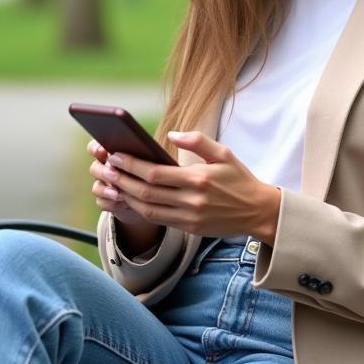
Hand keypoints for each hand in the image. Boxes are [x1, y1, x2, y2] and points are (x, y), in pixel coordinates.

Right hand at [88, 140, 147, 226]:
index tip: (102, 152)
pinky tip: (123, 203)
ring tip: (118, 193)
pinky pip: (101, 202)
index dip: (96, 148)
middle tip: (112, 173)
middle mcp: (106, 169)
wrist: (153, 197)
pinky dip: (111, 203)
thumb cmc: (152, 174)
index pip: (96, 147)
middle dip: (102, 171)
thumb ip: (142, 155)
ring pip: (96, 187)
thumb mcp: (150, 162)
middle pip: (94, 168)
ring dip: (105, 190)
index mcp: (113, 154)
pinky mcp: (107, 201)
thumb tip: (141, 149)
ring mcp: (105, 186)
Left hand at [101, 131, 281, 243]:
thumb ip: (197, 140)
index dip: (131, 165)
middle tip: (105, 168)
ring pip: (147, 209)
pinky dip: (140, 209)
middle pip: (145, 192)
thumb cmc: (239, 179)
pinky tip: (130, 198)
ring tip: (112, 183)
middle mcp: (191, 201)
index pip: (154, 173)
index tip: (115, 155)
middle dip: (121, 180)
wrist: (258, 212)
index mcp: (198, 179)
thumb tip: (171, 134)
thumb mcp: (223, 153)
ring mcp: (189, 218)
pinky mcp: (189, 229)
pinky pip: (158, 220)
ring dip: (126, 196)